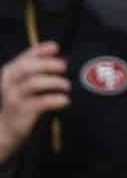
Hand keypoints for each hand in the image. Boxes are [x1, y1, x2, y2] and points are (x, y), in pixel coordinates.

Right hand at [0, 42, 69, 159]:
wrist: (7, 129)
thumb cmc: (23, 103)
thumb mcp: (26, 86)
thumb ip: (39, 73)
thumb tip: (63, 60)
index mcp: (10, 73)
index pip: (25, 56)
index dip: (40, 50)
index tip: (56, 47)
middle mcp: (9, 83)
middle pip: (27, 67)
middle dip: (47, 64)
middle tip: (64, 66)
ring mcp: (14, 97)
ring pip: (33, 83)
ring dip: (54, 82)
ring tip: (66, 85)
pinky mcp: (22, 111)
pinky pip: (40, 102)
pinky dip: (55, 99)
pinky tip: (65, 100)